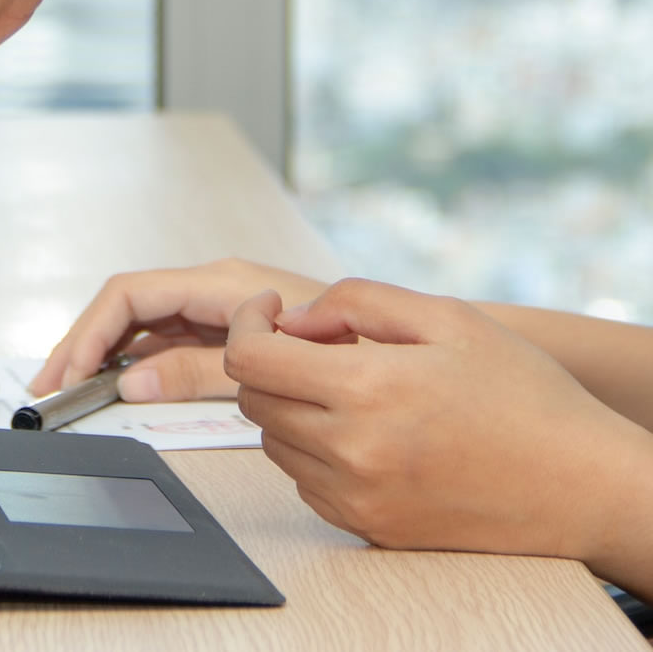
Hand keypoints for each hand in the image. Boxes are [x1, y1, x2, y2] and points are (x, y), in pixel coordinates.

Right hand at [28, 258, 328, 400]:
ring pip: (140, 323)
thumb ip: (194, 371)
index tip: (69, 373)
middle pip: (124, 307)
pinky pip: (164, 338)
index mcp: (219, 282)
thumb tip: (131, 382)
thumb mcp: (264, 361)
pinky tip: (118, 384)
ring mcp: (216, 306)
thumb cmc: (346, 342)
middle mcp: (212, 287)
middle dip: (82, 344)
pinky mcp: (225, 328)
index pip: (129, 295)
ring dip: (102, 352)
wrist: (399, 345)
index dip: (90, 333)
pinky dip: (133, 359)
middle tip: (50, 386)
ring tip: (72, 388)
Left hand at [225, 280, 652, 569]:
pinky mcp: (365, 527)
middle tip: (322, 345)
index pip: (249, 360)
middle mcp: (351, 450)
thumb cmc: (523, 394)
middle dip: (271, 362)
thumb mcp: (447, 317)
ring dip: (291, 407)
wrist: (581, 484)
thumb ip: (355, 301)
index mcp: (367, 388)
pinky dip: (316, 451)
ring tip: (351, 390)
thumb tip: (292, 319)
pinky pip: (304, 482)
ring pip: (273, 442)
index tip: (269, 311)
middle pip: (253, 400)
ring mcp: (355, 497)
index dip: (246, 324)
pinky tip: (366, 434)